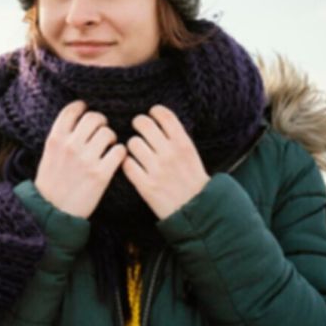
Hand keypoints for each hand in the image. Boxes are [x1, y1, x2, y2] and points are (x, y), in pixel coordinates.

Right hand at [35, 100, 127, 218]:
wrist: (52, 210)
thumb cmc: (51, 181)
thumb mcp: (48, 153)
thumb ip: (62, 136)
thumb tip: (79, 118)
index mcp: (55, 138)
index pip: (72, 110)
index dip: (82, 106)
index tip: (86, 110)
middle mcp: (70, 145)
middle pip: (94, 118)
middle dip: (101, 121)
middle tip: (102, 129)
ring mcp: (86, 160)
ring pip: (108, 133)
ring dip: (111, 137)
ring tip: (108, 146)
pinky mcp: (101, 174)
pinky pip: (119, 151)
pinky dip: (120, 153)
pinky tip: (115, 158)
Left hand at [121, 105, 209, 219]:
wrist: (198, 214)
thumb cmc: (193, 182)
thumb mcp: (192, 156)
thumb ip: (176, 139)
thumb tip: (158, 120)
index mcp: (184, 144)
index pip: (164, 115)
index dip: (154, 112)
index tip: (152, 115)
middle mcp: (170, 154)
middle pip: (143, 124)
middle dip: (138, 124)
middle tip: (139, 130)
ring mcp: (157, 170)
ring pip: (132, 143)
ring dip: (132, 146)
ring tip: (138, 152)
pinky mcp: (146, 186)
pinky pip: (127, 164)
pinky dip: (128, 164)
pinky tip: (134, 167)